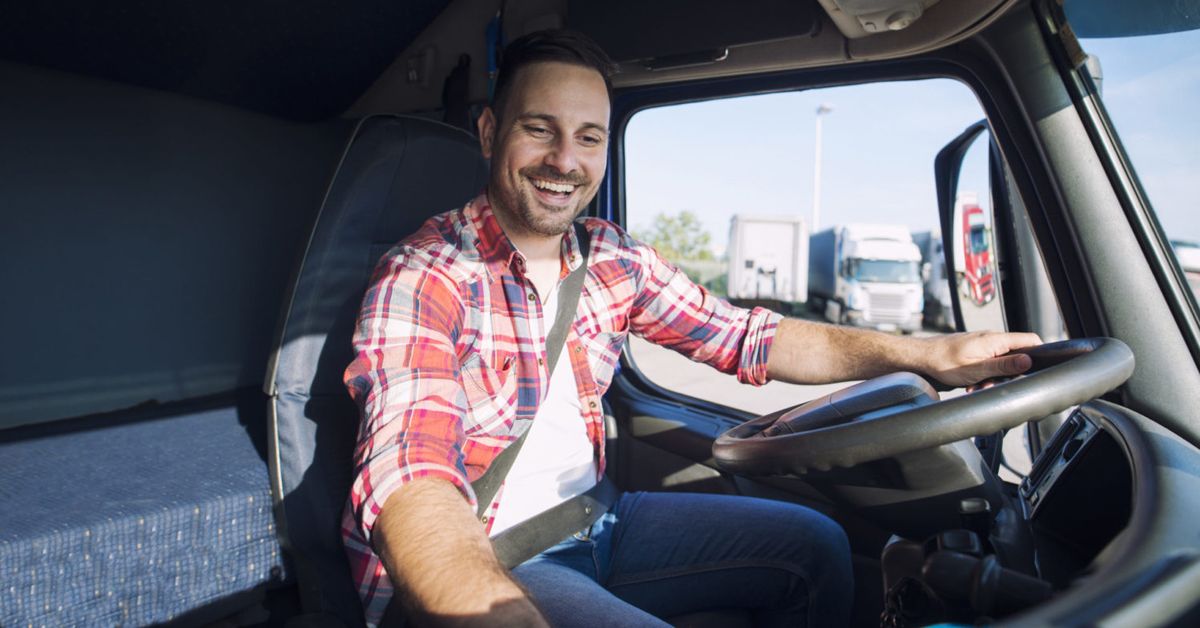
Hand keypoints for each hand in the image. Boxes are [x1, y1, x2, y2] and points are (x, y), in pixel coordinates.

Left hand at [921, 330, 1042, 388]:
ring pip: (1000, 363)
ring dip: (992, 378)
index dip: (1038, 354)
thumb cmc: (944, 362)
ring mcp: (983, 344)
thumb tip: (1028, 361)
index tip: (1037, 370)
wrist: (921, 357)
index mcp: (996, 340)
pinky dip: (982, 375)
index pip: (1030, 340)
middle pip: (1016, 356)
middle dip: (1008, 374)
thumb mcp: (977, 369)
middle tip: (993, 385)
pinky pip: (987, 363)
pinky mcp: (975, 351)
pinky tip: (970, 384)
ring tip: (976, 386)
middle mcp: (992, 339)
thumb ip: (1003, 366)